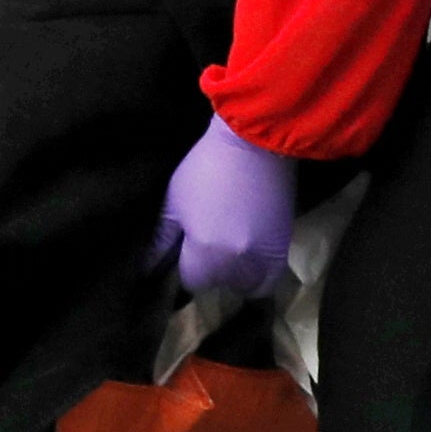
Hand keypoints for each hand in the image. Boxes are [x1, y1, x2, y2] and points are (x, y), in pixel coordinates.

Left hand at [153, 115, 296, 300]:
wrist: (254, 145)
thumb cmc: (206, 169)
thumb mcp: (175, 202)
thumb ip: (161, 239)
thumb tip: (147, 266)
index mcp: (205, 253)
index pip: (191, 281)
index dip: (185, 267)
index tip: (185, 253)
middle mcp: (235, 264)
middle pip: (218, 284)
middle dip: (210, 270)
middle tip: (207, 247)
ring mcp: (263, 259)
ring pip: (244, 285)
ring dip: (235, 275)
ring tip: (229, 253)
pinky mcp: (283, 248)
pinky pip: (270, 281)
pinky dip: (259, 277)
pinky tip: (250, 261)